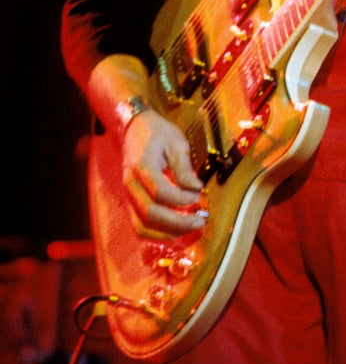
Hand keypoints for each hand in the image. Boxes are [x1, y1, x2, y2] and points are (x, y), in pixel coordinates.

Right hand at [122, 109, 206, 236]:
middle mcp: (130, 185)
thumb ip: (184, 166)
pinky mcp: (131, 203)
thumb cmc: (157, 133)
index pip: (159, 191)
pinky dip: (157, 234)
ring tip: (191, 227)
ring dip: (168, 232)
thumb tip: (196, 188)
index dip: (181, 198)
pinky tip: (175, 231)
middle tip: (200, 221)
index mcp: (141, 166)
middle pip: (150, 214)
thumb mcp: (175, 141)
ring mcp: (128, 196)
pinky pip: (139, 226)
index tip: (198, 194)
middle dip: (177, 223)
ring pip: (142, 226)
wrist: (134, 129)